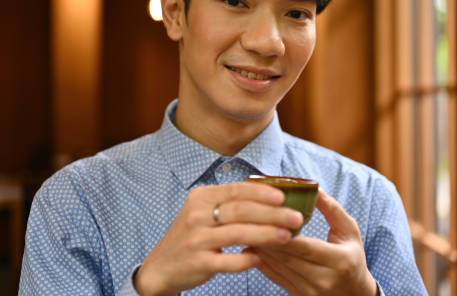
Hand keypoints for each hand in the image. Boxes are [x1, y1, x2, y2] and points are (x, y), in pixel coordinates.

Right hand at [134, 182, 303, 295]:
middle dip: (272, 214)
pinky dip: (245, 259)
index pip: (236, 190)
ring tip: (287, 236)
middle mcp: (196, 215)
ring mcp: (196, 239)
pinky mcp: (197, 263)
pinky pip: (226, 261)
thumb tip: (271, 194)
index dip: (261, 192)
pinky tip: (259, 258)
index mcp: (201, 197)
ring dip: (266, 234)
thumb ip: (230, 202)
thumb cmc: (193, 235)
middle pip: (240, 210)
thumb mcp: (203, 211)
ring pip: (237, 234)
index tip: (283, 196)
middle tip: (296, 217)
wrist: (160, 267)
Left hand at [249, 190, 377, 295]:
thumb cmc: (353, 256)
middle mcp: (324, 279)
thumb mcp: (349, 231)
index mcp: (340, 261)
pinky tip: (251, 250)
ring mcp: (310, 291)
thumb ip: (332, 209)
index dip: (284, 234)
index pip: (306, 247)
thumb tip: (314, 188)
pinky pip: (276, 279)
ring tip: (247, 231)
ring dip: (261, 250)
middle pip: (288, 258)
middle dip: (266, 239)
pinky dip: (262, 264)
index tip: (268, 218)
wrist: (354, 293)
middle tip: (249, 220)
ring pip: (278, 269)